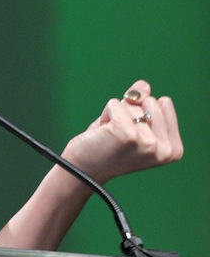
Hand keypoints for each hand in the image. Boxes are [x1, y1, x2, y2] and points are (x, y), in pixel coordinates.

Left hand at [62, 79, 182, 185]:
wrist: (82, 171)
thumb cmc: (107, 147)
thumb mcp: (131, 123)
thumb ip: (142, 102)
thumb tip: (144, 86)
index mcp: (173, 149)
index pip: (164, 103)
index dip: (142, 111)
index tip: (133, 134)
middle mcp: (164, 149)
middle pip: (149, 101)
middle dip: (130, 112)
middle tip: (118, 135)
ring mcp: (147, 142)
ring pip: (132, 103)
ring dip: (116, 115)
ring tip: (110, 136)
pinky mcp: (126, 134)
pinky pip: (115, 104)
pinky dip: (105, 114)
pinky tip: (102, 133)